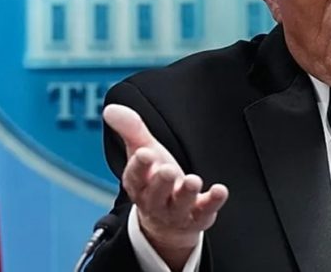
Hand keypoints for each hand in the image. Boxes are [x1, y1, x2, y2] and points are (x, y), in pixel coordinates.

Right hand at [103, 104, 228, 267]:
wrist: (166, 221)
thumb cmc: (154, 179)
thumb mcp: (143, 151)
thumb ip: (131, 130)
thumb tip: (110, 109)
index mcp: (139, 184)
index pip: (135, 176)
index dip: (139, 165)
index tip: (144, 153)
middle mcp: (155, 200)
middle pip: (156, 193)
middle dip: (161, 182)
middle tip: (167, 169)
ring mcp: (177, 210)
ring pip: (179, 204)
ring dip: (186, 193)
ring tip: (193, 181)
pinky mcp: (198, 216)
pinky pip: (205, 211)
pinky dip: (213, 202)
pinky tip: (220, 190)